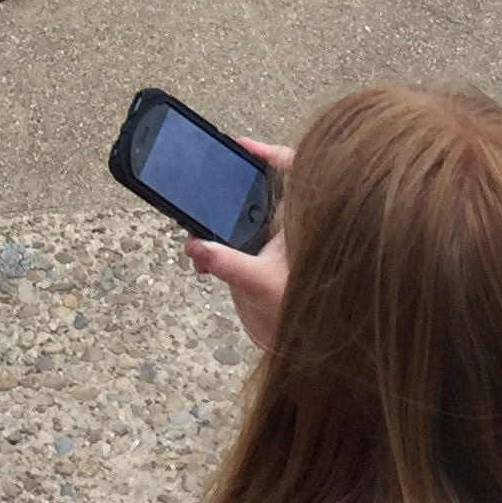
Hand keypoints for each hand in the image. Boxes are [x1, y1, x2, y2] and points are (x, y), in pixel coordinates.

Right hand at [184, 139, 292, 351]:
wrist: (303, 355)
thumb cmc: (305, 319)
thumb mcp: (261, 285)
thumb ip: (227, 263)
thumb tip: (196, 245)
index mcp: (301, 224)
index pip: (296, 174)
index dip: (271, 154)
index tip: (244, 147)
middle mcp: (288, 230)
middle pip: (262, 192)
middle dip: (232, 188)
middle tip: (208, 184)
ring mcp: (272, 247)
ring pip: (244, 218)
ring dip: (218, 221)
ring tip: (196, 230)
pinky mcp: (257, 264)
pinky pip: (232, 243)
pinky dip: (213, 246)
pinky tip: (200, 259)